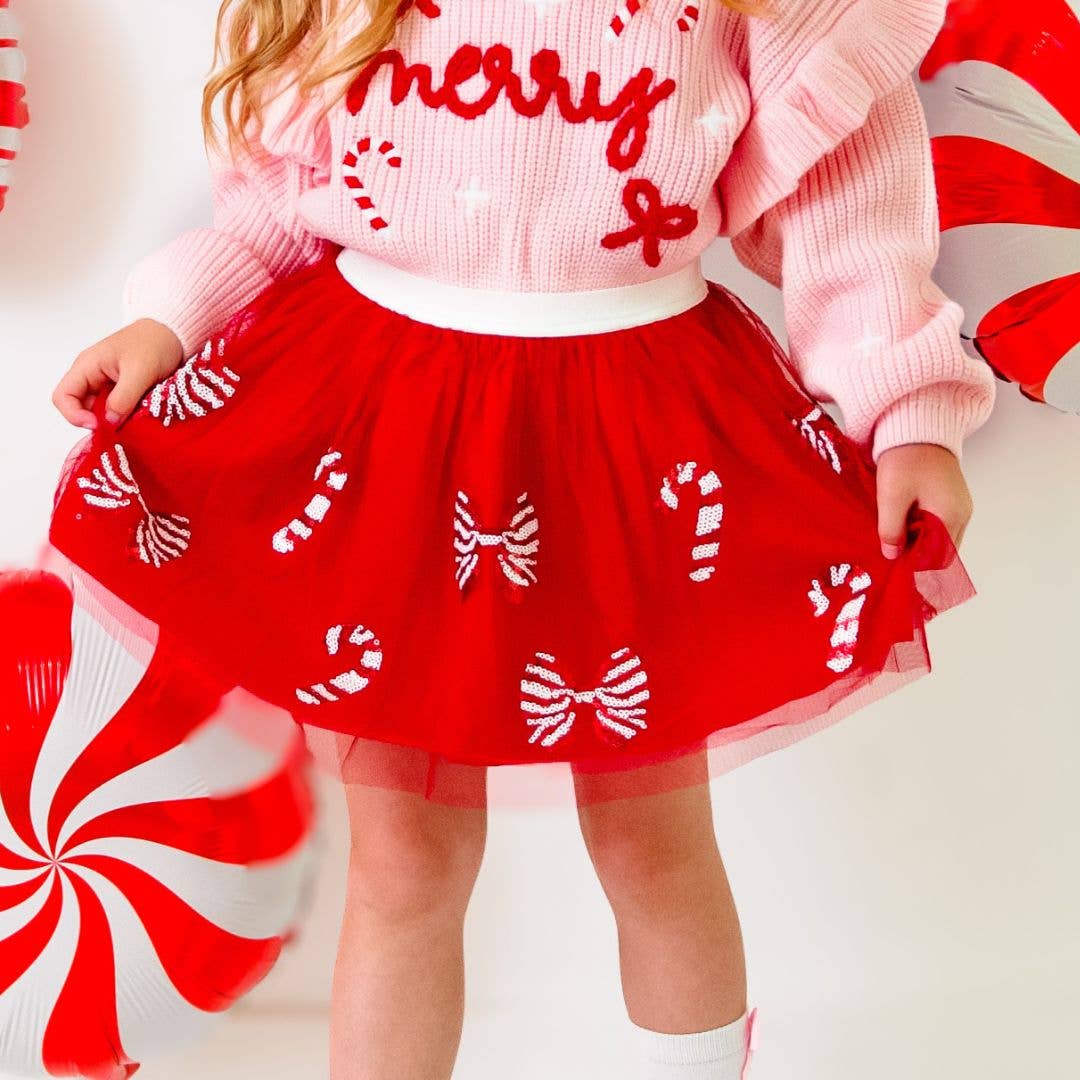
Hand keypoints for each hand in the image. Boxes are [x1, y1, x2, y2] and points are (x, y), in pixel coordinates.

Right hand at [52, 318, 185, 429]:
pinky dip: (126, 416)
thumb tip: (109, 422)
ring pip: (101, 411)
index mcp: (87, 366)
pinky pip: (117, 409)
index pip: (62, 396)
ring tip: (135, 419)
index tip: (98, 425)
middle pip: (81, 408)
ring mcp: (107, 384)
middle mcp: (92, 376)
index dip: (74, 415)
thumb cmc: (154, 343)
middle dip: (98, 421)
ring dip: (115, 419)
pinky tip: (140, 415)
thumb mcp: (139, 372)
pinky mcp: (123, 391)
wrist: (173, 333)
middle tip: (121, 427)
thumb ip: (123, 398)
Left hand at [876, 442, 972, 558]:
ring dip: (918, 543)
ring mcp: (958, 507)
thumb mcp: (891, 496)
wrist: (918, 427)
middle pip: (942, 551)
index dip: (917, 567)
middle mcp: (961, 515)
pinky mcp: (950, 500)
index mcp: (950, 516)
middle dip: (917, 556)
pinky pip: (938, 525)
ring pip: (939, 539)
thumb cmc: (906, 457)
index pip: (939, 559)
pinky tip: (902, 525)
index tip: (894, 567)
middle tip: (891, 556)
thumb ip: (891, 529)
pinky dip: (921, 530)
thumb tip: (891, 554)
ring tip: (893, 540)